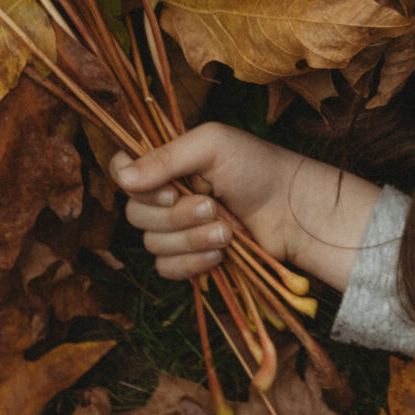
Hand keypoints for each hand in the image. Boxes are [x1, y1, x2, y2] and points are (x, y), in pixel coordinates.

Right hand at [113, 123, 378, 290]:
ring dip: (191, 239)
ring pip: (152, 244)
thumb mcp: (213, 145)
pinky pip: (166, 269)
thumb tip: (122, 177)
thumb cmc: (257, 167)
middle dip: (176, 215)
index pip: (121, 172)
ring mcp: (177, 229)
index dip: (133, 185)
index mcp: (167, 163)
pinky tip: (220, 254)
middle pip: (136, 215)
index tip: (166, 190)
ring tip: (227, 230)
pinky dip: (192, 263)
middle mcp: (166, 195)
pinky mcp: (190, 258)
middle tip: (212, 205)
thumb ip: (166, 157)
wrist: (293, 211)